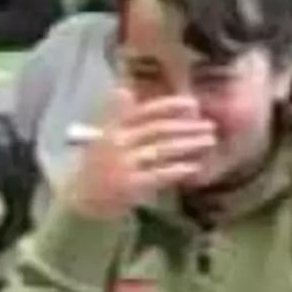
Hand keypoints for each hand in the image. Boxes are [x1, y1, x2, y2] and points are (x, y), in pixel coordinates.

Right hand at [66, 90, 215, 219]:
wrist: (81, 200)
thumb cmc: (98, 166)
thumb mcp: (103, 137)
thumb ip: (118, 116)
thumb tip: (125, 91)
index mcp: (113, 127)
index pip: (145, 111)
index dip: (171, 105)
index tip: (194, 104)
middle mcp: (118, 142)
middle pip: (159, 130)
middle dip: (188, 127)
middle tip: (210, 126)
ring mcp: (123, 164)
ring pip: (163, 150)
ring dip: (190, 144)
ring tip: (209, 141)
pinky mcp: (129, 186)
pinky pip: (159, 174)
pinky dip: (179, 169)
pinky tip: (195, 166)